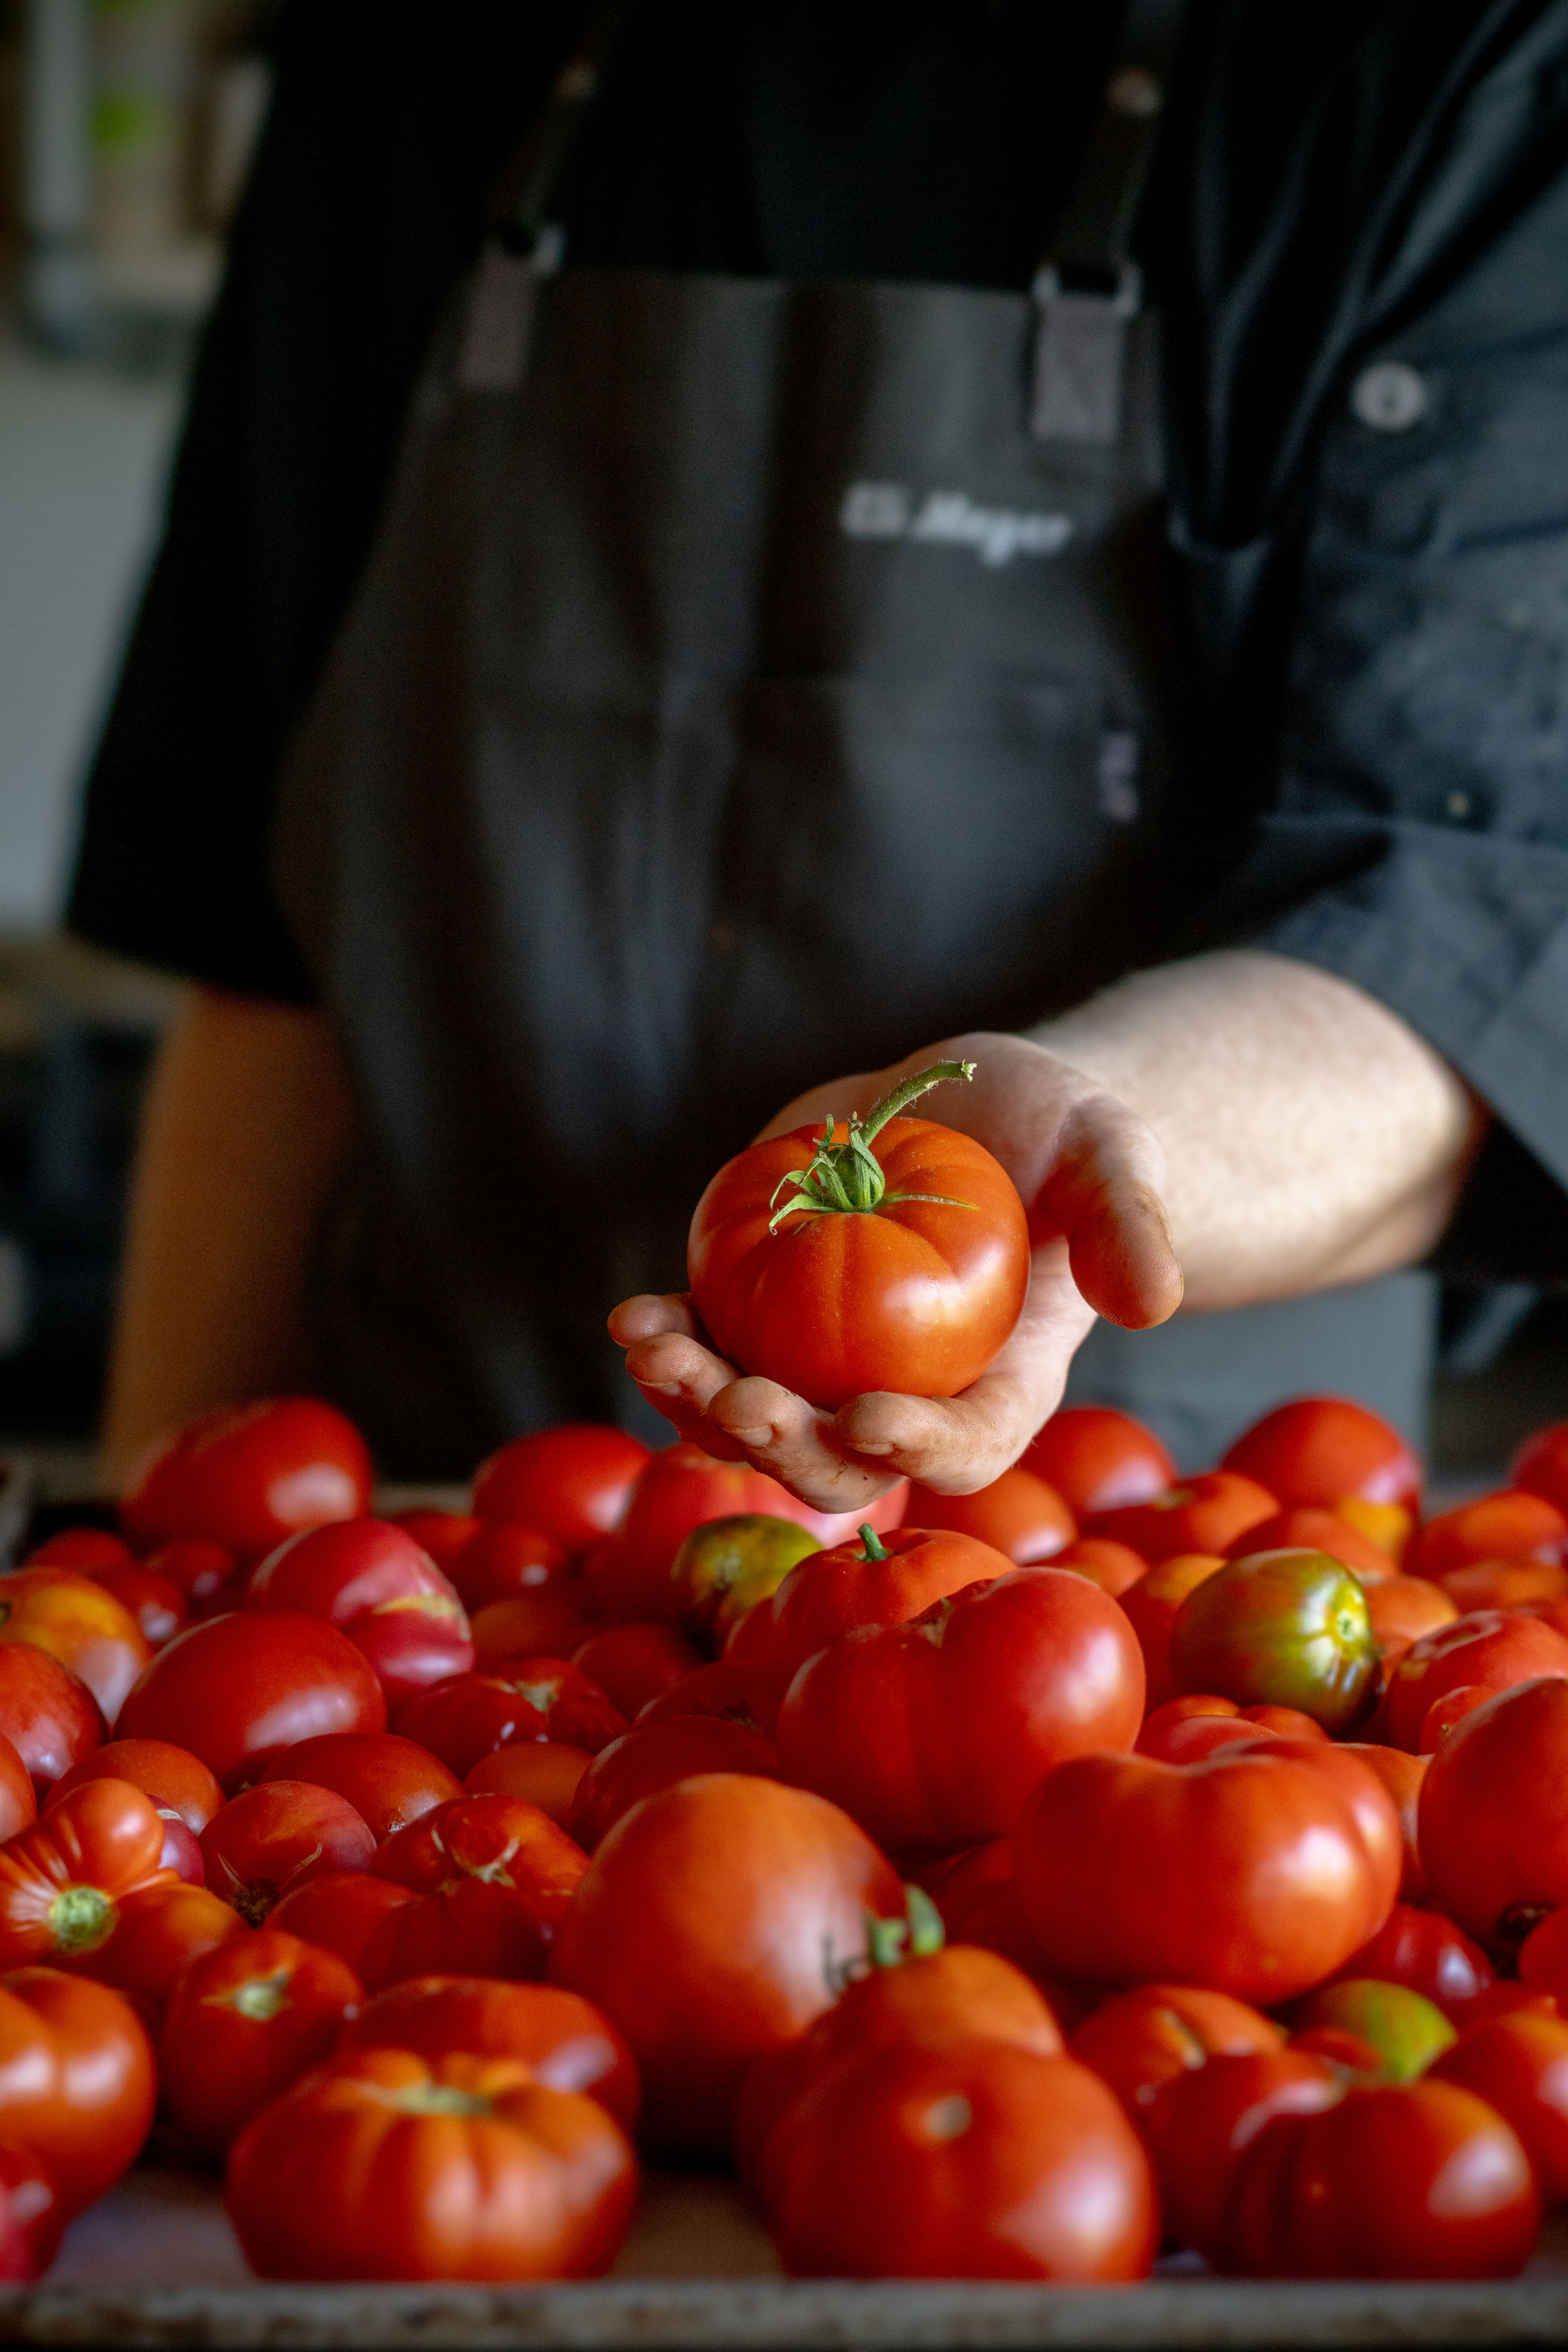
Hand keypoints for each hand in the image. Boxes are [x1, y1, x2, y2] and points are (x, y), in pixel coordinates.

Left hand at [608, 1031, 1182, 1509]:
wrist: (979, 1105)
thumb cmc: (1066, 1138)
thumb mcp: (1112, 1157)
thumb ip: (1131, 1225)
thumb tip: (1153, 1302)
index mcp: (999, 1386)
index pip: (965, 1445)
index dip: (919, 1446)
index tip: (869, 1418)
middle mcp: (906, 1395)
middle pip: (841, 1460)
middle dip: (782, 1444)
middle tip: (738, 1401)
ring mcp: (826, 1363)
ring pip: (757, 1419)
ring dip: (700, 1403)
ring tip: (652, 1352)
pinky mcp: (768, 1316)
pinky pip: (714, 1352)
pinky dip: (673, 1343)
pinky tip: (636, 1320)